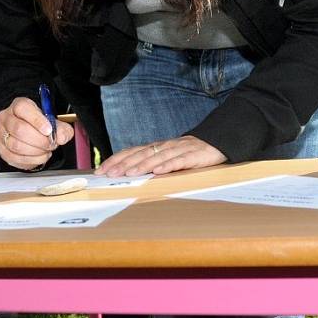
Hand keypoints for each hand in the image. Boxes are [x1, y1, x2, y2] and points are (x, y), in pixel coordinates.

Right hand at [0, 97, 72, 169]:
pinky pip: (15, 158)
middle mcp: (6, 118)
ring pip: (16, 146)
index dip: (37, 120)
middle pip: (19, 129)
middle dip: (39, 140)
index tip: (49, 130)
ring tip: (46, 150)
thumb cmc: (40, 126)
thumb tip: (61, 137)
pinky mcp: (2, 150)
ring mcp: (1, 134)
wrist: (30, 134)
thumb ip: (61, 129)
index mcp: (18, 106)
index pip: (23, 108)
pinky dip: (31, 160)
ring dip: (36, 151)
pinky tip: (40, 156)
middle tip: (51, 144)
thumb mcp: (54, 122)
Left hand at [95, 135, 226, 176]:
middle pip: (140, 154)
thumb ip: (149, 163)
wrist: (215, 142)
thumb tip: (127, 174)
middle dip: (123, 164)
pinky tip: (159, 172)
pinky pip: (179, 161)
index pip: (131, 152)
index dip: (116, 160)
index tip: (101, 170)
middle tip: (110, 174)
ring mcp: (178, 150)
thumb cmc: (187, 153)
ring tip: (130, 173)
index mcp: (155, 147)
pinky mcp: (193, 155)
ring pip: (157, 157)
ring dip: (142, 165)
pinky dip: (168, 166)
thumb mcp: (166, 157)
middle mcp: (163, 147)